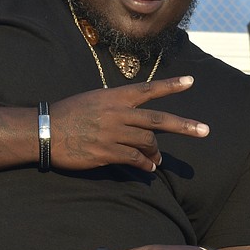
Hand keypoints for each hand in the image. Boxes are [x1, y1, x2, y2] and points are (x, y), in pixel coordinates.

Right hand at [51, 76, 208, 172]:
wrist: (45, 131)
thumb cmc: (70, 113)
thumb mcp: (96, 99)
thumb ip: (119, 105)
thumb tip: (139, 115)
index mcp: (116, 97)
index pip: (149, 89)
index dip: (171, 85)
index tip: (191, 81)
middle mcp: (118, 113)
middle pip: (158, 120)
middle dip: (185, 126)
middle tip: (205, 131)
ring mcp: (113, 134)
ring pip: (147, 142)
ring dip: (156, 152)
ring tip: (158, 159)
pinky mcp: (107, 152)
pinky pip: (134, 159)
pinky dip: (145, 164)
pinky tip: (149, 168)